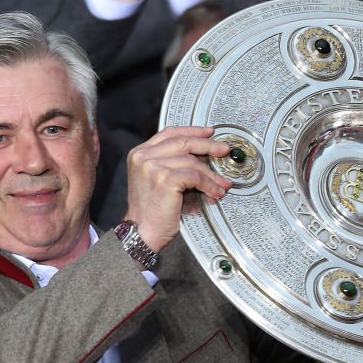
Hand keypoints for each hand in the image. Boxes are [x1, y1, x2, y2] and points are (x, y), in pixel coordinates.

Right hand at [125, 126, 231, 252]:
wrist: (141, 232)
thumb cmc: (151, 211)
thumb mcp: (156, 180)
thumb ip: (170, 163)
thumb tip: (202, 155)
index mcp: (139, 154)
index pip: (170, 133)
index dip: (192, 131)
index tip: (208, 133)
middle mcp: (143, 157)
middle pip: (183, 142)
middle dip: (208, 146)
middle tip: (223, 151)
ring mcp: (153, 167)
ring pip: (192, 161)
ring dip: (211, 174)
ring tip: (222, 183)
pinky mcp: (165, 179)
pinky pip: (195, 176)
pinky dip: (209, 185)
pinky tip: (214, 192)